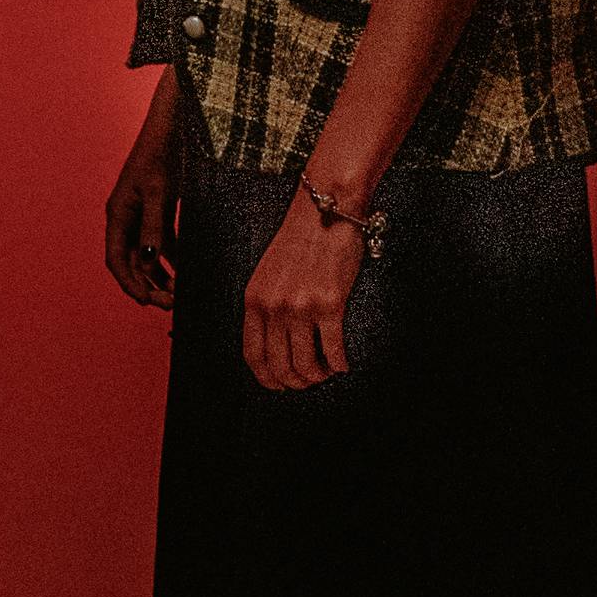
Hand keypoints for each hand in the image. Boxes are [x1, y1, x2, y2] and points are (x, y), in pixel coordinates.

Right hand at [105, 83, 180, 306]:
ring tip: (179, 295)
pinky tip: (188, 272)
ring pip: (147, 256)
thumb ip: (154, 228)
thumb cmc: (162, 154)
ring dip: (160, 276)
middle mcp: (127, 217)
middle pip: (132, 261)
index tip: (146, 301)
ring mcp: (144, 215)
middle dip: (148, 284)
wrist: (174, 127)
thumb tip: (148, 261)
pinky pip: (163, 243)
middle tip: (170, 304)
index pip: (116, 258)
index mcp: (118, 213)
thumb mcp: (159, 192)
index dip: (128, 282)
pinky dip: (173, 260)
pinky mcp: (160, 210)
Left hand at [241, 194, 361, 391]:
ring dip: (318, 376)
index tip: (279, 386)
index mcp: (254, 299)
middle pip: (280, 365)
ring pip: (306, 364)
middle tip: (310, 381)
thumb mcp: (268, 273)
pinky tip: (344, 364)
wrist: (326, 210)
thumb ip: (266, 304)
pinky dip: (340, 364)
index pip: (252, 354)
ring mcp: (301, 306)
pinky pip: (334, 349)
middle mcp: (274, 306)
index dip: (266, 378)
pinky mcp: (329, 303)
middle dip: (296, 382)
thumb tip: (275, 342)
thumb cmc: (301, 240)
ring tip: (327, 371)